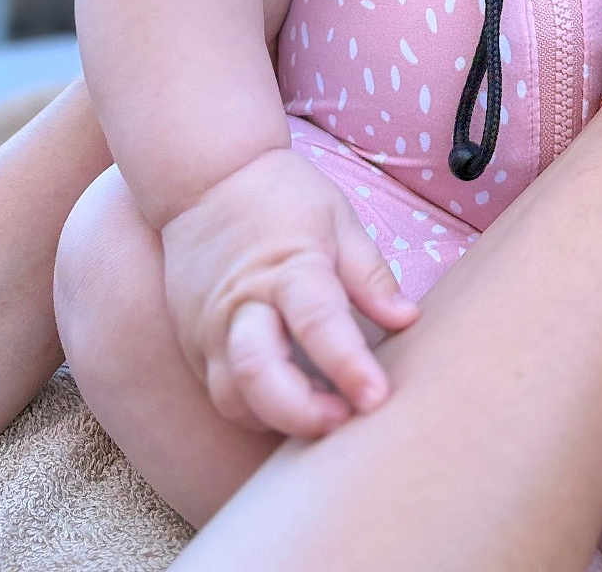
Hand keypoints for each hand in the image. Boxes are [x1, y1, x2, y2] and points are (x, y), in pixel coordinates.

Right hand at [160, 145, 419, 438]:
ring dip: (278, 419)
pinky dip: (256, 409)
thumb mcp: (337, 219)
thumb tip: (408, 319)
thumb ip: (370, 274)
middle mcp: (243, 304)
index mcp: (288, 267)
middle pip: (260, 373)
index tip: (377, 398)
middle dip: (301, 412)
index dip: (347, 364)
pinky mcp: (193, 344)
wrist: (204, 180)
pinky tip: (290, 405)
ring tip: (323, 418)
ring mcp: (210, 329)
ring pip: (234, 396)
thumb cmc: (280, 197)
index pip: (318, 321)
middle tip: (343, 421)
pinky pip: (222, 392)